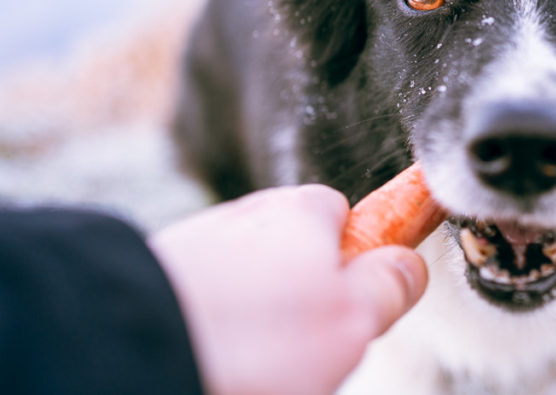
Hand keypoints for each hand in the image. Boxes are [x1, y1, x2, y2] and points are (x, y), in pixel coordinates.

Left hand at [149, 184, 427, 394]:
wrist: (131, 356)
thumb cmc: (250, 339)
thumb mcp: (352, 320)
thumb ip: (389, 287)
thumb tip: (409, 265)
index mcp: (300, 211)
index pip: (343, 212)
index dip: (353, 260)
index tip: (351, 303)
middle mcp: (245, 214)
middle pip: (291, 248)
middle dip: (300, 290)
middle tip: (301, 346)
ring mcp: (195, 244)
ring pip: (244, 276)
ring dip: (252, 311)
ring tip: (250, 360)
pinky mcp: (154, 277)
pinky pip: (202, 298)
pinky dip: (210, 321)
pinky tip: (214, 351)